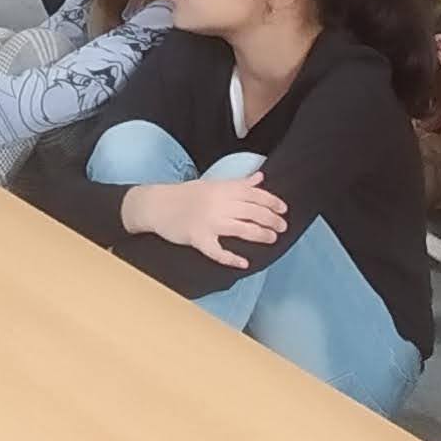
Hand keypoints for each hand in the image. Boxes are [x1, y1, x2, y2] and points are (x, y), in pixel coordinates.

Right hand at [122, 173, 286, 268]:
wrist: (156, 204)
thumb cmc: (185, 194)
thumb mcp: (213, 183)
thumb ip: (238, 183)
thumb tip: (261, 178)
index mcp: (222, 189)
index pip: (254, 194)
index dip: (272, 202)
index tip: (284, 209)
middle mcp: (218, 204)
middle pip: (252, 212)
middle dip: (271, 219)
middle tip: (283, 227)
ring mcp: (208, 222)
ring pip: (241, 229)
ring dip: (260, 234)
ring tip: (271, 238)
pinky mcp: (198, 238)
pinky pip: (217, 251)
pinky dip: (231, 258)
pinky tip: (243, 263)